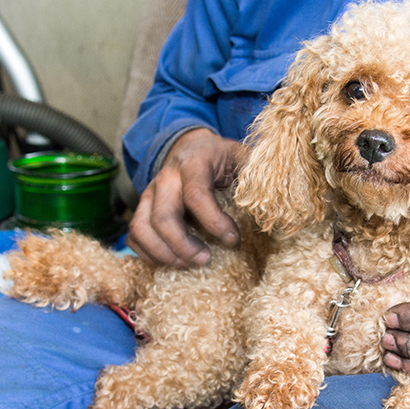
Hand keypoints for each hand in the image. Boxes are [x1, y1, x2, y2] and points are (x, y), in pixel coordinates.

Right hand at [126, 128, 242, 266]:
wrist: (192, 146)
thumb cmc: (222, 158)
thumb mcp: (243, 158)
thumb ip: (255, 179)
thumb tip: (275, 208)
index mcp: (194, 162)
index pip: (196, 195)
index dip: (214, 222)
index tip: (234, 239)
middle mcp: (166, 177)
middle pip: (163, 217)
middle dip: (184, 245)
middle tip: (206, 258)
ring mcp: (150, 192)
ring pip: (141, 228)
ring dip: (163, 253)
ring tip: (189, 263)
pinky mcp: (143, 207)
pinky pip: (134, 235)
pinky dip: (149, 253)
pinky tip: (173, 261)